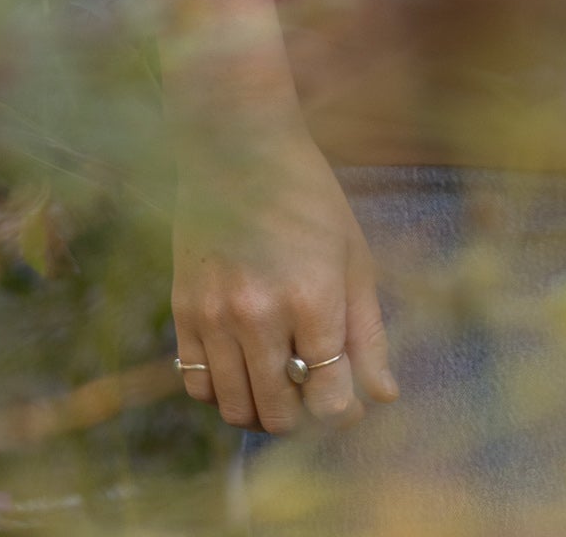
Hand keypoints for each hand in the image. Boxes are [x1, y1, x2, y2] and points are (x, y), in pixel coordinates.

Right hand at [171, 123, 397, 435]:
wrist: (238, 150)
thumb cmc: (309, 199)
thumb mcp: (354, 257)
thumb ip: (368, 332)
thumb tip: (383, 397)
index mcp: (314, 298)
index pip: (328, 399)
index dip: (343, 411)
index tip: (348, 401)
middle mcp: (260, 315)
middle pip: (280, 414)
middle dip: (304, 416)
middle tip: (314, 394)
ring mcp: (215, 316)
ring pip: (235, 409)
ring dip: (262, 410)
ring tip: (281, 386)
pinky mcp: (182, 312)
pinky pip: (197, 385)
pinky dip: (222, 390)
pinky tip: (243, 367)